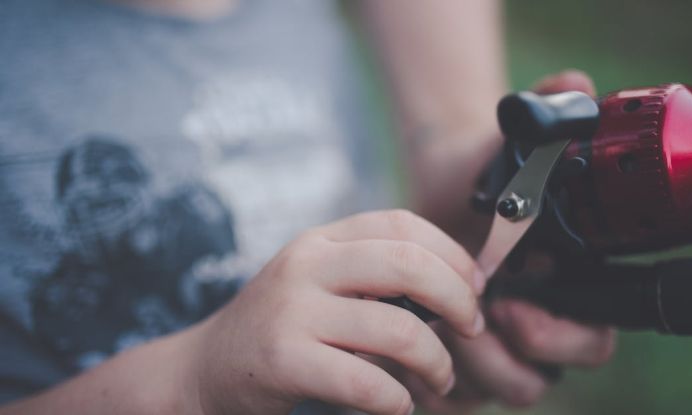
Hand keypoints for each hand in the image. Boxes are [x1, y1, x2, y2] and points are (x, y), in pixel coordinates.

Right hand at [182, 210, 484, 414]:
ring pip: (398, 329)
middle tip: (470, 329)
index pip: (403, 224)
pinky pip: (367, 382)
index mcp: (322, 240)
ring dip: (437, 362)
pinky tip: (400, 405)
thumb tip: (460, 284)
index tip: (474, 288)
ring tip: (441, 378)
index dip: (453, 254)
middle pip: (409, 264)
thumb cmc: (283, 328)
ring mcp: (292, 311)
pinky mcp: (283, 361)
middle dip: (458, 299)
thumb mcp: (321, 282)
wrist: (205, 369)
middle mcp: (306, 264)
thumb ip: (374, 275)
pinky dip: (398, 400)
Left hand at [403, 70, 616, 412]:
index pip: (592, 339)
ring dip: (466, 368)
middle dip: (505, 360)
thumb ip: (548, 112)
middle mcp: (540, 325)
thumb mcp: (512, 141)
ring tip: (432, 324)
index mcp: (570, 287)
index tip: (514, 305)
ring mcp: (499, 347)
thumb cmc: (483, 171)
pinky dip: (431, 381)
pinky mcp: (458, 358)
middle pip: (543, 378)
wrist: (438, 190)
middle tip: (472, 320)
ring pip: (498, 391)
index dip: (561, 337)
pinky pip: (455, 395)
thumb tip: (575, 85)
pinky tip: (406, 341)